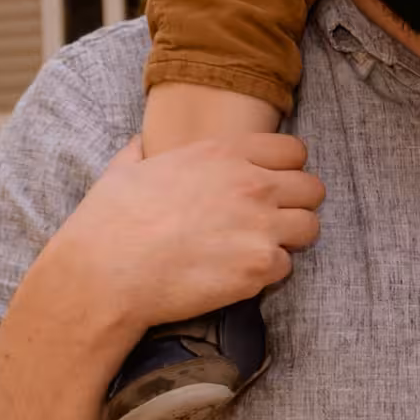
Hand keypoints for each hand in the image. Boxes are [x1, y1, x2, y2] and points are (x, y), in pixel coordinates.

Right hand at [41, 135, 324, 345]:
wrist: (106, 273)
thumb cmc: (110, 221)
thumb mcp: (126, 168)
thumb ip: (145, 152)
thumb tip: (142, 144)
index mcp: (223, 153)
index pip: (294, 150)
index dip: (286, 169)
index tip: (273, 185)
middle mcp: (250, 183)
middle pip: (313, 188)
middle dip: (297, 205)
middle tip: (272, 222)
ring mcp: (260, 225)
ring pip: (310, 227)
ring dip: (290, 239)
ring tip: (259, 249)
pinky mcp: (259, 267)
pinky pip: (286, 268)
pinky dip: (268, 274)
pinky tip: (238, 275)